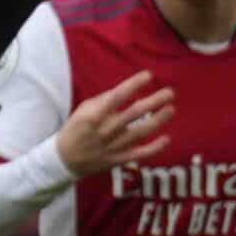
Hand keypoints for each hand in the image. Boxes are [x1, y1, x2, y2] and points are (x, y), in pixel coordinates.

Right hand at [54, 71, 175, 177]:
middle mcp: (106, 130)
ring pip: (141, 132)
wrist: (64, 160)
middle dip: (154, 101)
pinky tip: (166, 138)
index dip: (134, 84)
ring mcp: (113, 146)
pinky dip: (155, 148)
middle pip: (134, 113)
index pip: (117, 96)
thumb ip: (103, 100)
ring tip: (171, 109)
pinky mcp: (118, 159)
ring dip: (158, 120)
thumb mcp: (82, 110)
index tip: (148, 75)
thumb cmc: (75, 130)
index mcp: (94, 116)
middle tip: (169, 92)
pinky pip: (140, 154)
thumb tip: (126, 90)